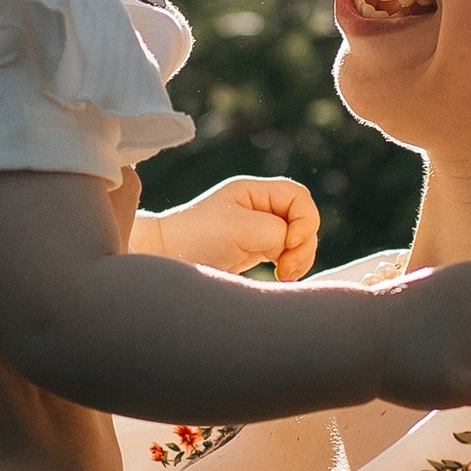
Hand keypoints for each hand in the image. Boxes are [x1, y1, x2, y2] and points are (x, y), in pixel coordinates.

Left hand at [132, 175, 320, 280]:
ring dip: (299, 260)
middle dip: (302, 246)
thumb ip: (274, 230)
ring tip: (283, 276)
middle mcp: (260, 208)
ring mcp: (260, 230)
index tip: (288, 243)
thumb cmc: (196, 237)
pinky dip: (291, 268)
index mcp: (254, 192)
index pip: (298, 198)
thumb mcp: (238, 228)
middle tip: (285, 269)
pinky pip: (288, 256)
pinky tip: (280, 278)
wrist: (166, 258)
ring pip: (300, 242)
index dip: (304, 220)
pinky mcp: (257, 252)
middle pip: (304, 221)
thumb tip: (291, 243)